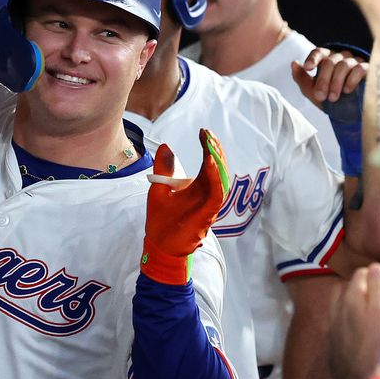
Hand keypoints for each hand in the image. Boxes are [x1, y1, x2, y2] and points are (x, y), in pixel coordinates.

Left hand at [141, 130, 228, 285]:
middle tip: (208, 134)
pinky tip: (209, 163)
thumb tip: (166, 146)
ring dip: (217, 161)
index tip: (203, 131)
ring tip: (210, 144)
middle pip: (218, 168)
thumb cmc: (161, 221)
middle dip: (215, 149)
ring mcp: (209, 205)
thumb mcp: (159, 188)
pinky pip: (216, 194)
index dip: (208, 147)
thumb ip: (164, 168)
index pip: (209, 163)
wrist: (159, 246)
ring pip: (220, 179)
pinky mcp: (207, 214)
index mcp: (197, 188)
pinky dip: (214, 178)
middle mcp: (207, 194)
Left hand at [291, 46, 366, 107]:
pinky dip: (352, 79)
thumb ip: (301, 78)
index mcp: (326, 59)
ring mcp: (354, 61)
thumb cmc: (327, 98)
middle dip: (323, 80)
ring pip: (343, 65)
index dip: (313, 59)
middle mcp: (340, 57)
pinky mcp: (367, 69)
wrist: (347, 112)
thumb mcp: (311, 90)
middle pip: (330, 62)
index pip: (319, 52)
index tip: (308, 68)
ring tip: (333, 98)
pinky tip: (347, 90)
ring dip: (336, 82)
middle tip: (320, 96)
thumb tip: (294, 63)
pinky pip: (360, 69)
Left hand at [328, 262, 379, 378]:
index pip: (361, 275)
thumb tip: (373, 266)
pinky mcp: (338, 345)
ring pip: (355, 308)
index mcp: (347, 299)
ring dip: (375, 308)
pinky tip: (378, 335)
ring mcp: (335, 328)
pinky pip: (352, 324)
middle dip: (379, 292)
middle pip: (357, 291)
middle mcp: (336, 310)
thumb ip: (377, 287)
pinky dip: (367, 322)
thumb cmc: (375, 346)